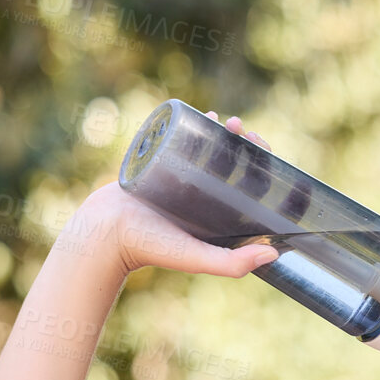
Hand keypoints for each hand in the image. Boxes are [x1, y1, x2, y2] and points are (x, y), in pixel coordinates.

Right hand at [71, 111, 283, 278]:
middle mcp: (203, 197)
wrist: (105, 232)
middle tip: (241, 129)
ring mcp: (181, 179)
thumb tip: (274, 254)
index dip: (261, 165)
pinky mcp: (160, 165)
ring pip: (208, 149)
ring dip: (221, 130)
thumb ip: (232, 264)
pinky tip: (204, 115)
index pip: (249, 186)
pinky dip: (194, 126)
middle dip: (242, 142)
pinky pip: (182, 141)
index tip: (262, 148)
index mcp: (218, 217)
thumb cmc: (151, 248)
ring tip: (223, 119)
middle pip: (232, 162)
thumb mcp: (196, 258)